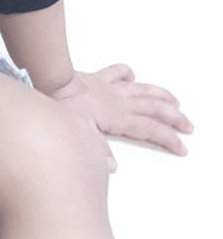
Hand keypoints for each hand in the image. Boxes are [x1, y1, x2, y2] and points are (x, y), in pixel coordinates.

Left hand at [49, 64, 191, 156]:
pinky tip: (131, 75)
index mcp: (118, 117)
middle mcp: (119, 102)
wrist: (50, 82)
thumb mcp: (79, 134)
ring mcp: (110, 87)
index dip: (168, 139)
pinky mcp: (98, 77)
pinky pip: (116, 72)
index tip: (182, 147)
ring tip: (175, 102)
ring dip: (161, 95)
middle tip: (188, 126)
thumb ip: (97, 150)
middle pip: (154, 110)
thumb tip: (111, 166)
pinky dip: (125, 73)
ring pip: (143, 90)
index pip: (150, 130)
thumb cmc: (63, 108)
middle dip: (174, 119)